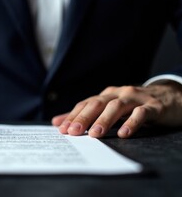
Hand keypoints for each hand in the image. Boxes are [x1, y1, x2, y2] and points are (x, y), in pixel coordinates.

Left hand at [52, 82, 181, 137]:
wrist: (170, 97)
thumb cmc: (135, 105)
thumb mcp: (110, 108)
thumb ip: (85, 115)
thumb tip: (57, 123)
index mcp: (107, 95)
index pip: (86, 104)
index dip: (73, 116)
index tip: (61, 129)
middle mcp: (119, 94)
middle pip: (98, 104)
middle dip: (83, 118)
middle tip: (72, 132)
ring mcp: (137, 98)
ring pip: (117, 107)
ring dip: (104, 120)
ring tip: (94, 134)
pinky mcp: (154, 106)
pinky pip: (142, 113)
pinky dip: (132, 122)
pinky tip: (124, 133)